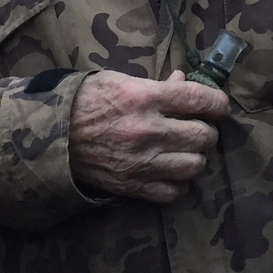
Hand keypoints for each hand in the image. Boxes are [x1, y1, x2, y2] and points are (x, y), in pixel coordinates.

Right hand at [68, 69, 230, 203]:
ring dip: (196, 157)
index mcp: (144, 98)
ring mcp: (141, 162)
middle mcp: (147, 131)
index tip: (220, 106)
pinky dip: (178, 182)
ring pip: (194, 165)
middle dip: (207, 131)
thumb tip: (184, 81)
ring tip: (186, 150)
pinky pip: (173, 191)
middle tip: (199, 127)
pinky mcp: (133, 186)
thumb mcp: (121, 81)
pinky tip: (170, 170)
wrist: (52, 135)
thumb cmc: (87, 101)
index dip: (219, 103)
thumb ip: (157, 84)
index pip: (199, 99)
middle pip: (202, 136)